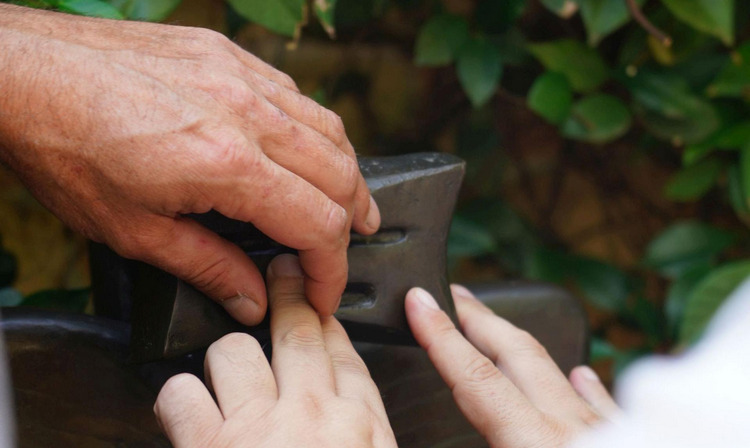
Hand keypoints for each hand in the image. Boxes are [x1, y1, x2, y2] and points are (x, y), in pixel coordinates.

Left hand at [0, 5, 378, 323]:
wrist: (21, 73)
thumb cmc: (63, 148)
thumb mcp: (132, 231)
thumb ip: (207, 267)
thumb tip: (252, 299)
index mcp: (226, 162)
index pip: (318, 223)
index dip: (333, 269)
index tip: (326, 292)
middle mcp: (247, 112)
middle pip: (340, 172)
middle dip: (354, 220)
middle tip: (347, 249)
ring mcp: (241, 74)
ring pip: (329, 128)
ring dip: (345, 172)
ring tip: (347, 200)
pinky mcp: (227, 54)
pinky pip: (294, 94)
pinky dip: (312, 131)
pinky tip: (301, 149)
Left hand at [154, 255, 396, 447]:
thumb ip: (367, 431)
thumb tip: (357, 405)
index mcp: (358, 425)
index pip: (346, 353)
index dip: (329, 321)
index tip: (321, 304)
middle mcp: (310, 416)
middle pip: (299, 333)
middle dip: (290, 294)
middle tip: (284, 269)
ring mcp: (256, 428)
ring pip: (236, 351)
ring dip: (230, 358)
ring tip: (229, 367)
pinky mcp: (207, 447)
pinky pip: (182, 394)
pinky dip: (180, 397)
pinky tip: (188, 405)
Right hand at [405, 284, 619, 447]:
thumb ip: (469, 443)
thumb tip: (446, 438)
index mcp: (534, 444)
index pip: (475, 375)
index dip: (440, 335)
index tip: (419, 303)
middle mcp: (571, 429)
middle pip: (516, 352)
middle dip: (478, 318)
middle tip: (452, 294)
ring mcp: (607, 431)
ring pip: (557, 367)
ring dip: (518, 342)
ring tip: (495, 326)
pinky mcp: (632, 438)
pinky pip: (603, 403)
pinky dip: (582, 384)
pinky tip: (580, 373)